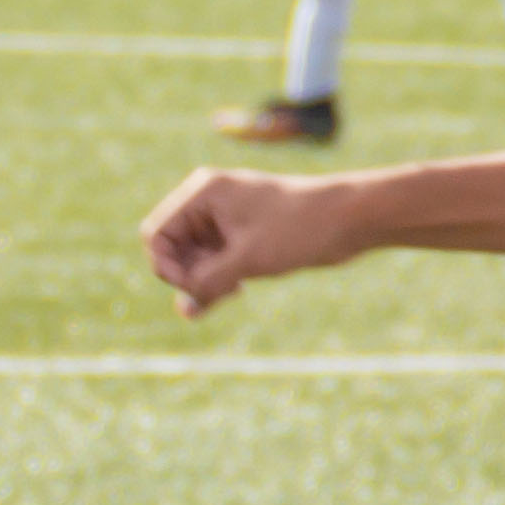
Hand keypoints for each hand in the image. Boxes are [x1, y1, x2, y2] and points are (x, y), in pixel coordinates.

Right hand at [142, 167, 356, 316]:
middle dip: (187, 276)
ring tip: (232, 291)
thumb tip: (184, 311)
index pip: (156, 235)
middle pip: (172, 248)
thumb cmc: (298, 228)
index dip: (167, 267)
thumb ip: (209, 284)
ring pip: (193, 258)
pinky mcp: (241, 235)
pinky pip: (213, 261)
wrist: (348, 218)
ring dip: (203, 281)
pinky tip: (237, 290)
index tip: (196, 287)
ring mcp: (224, 219)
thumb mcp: (247, 259)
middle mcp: (208, 202)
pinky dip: (218, 279)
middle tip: (221, 291)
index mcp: (202, 193)